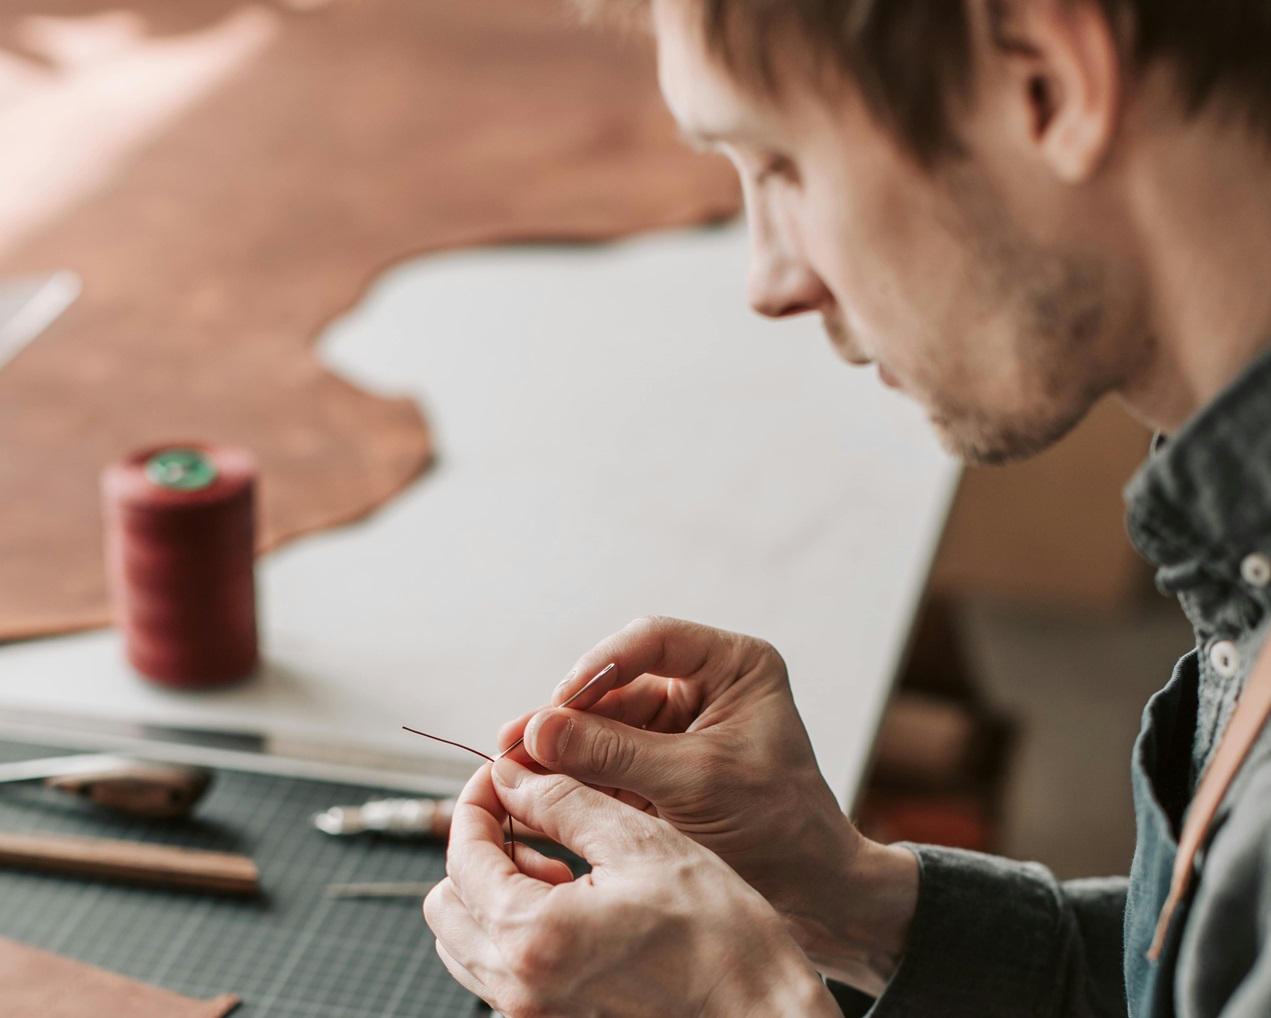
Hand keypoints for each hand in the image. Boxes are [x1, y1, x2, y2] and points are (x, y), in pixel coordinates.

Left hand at [424, 757, 839, 1017]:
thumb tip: (513, 775)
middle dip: (480, 847)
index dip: (478, 800)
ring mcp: (531, 1015)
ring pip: (467, 940)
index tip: (504, 774)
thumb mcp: (640, 844)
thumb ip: (563, 802)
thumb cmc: (720, 940)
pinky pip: (500, 971)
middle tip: (530, 815)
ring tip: (560, 862)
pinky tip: (576, 902)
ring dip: (495, 889)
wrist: (760, 1014)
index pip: (462, 853)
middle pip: (447, 902)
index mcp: (532, 936)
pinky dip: (517, 927)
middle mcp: (518, 988)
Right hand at [498, 616, 917, 992]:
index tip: (558, 704)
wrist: (814, 895)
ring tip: (515, 764)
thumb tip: (537, 729)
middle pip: (620, 682)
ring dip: (566, 746)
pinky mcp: (667, 763)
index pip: (653, 641)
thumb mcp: (694, 784)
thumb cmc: (778, 830)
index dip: (598, 666)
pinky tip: (540, 786)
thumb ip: (614, 753)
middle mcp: (708, 684)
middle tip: (517, 741)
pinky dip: (580, 773)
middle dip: (570, 716)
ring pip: (608, 721)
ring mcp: (685, 724)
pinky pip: (612, 756)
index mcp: (735, 666)